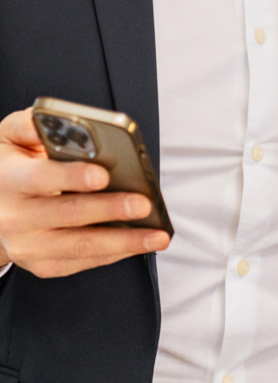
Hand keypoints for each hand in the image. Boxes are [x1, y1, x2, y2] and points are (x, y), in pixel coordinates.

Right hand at [0, 108, 169, 277]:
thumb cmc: (10, 166)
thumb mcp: (9, 138)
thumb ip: (32, 124)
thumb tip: (64, 119)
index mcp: (11, 180)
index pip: (42, 178)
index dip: (73, 177)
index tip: (104, 174)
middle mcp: (16, 217)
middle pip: (68, 215)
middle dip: (110, 210)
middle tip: (144, 204)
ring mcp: (28, 245)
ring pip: (80, 247)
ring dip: (123, 243)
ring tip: (158, 236)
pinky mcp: (41, 264)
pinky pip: (82, 262)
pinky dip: (114, 255)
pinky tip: (140, 245)